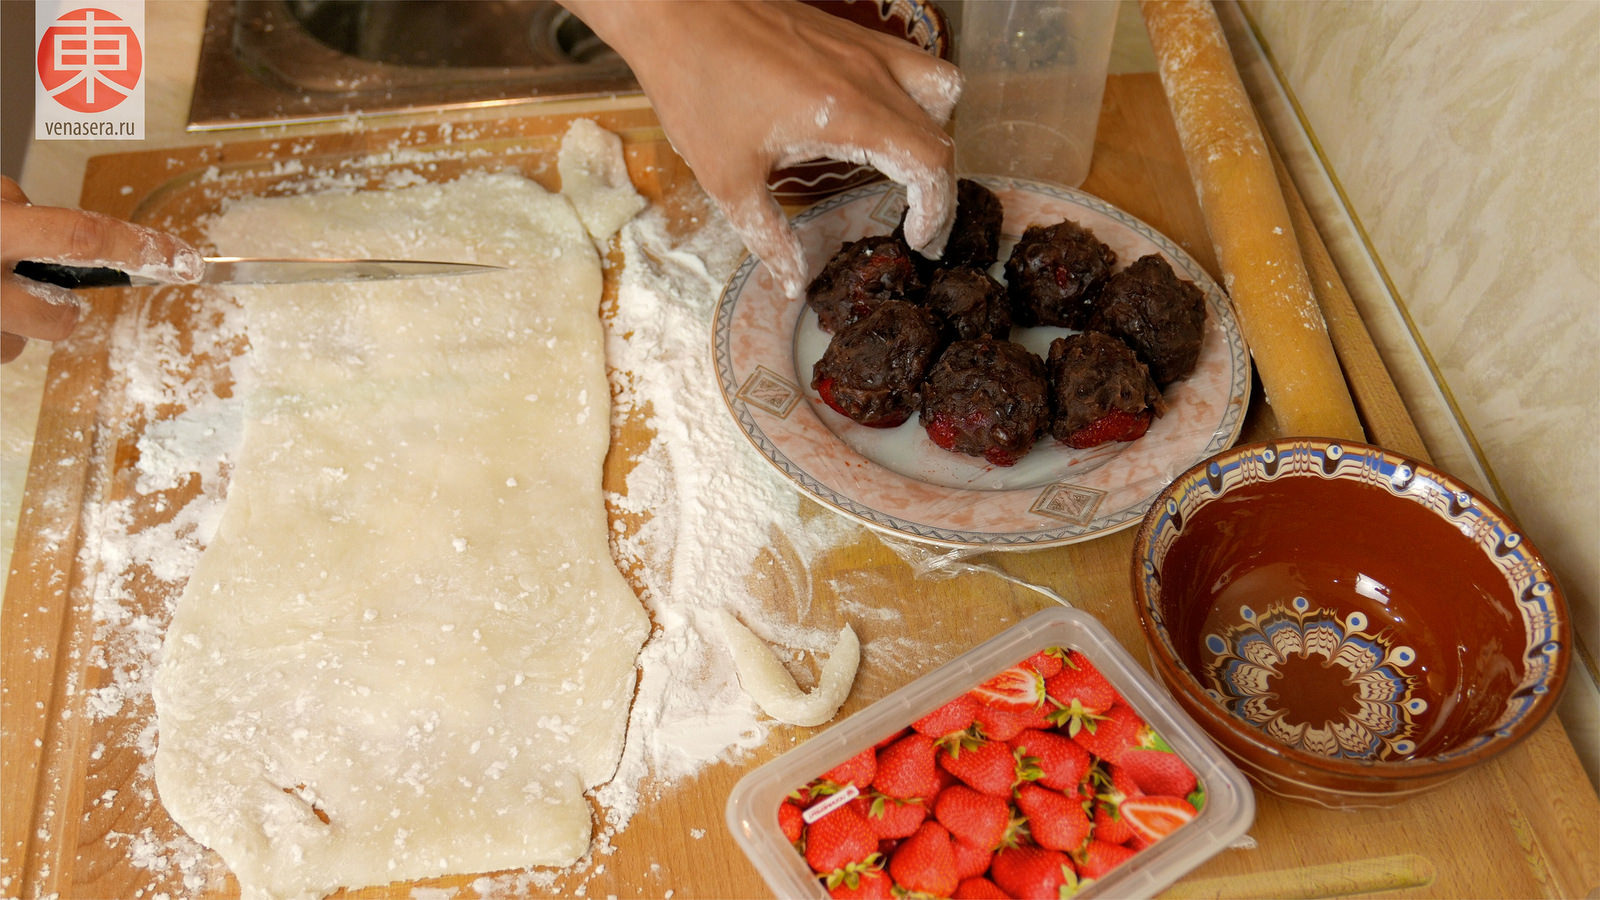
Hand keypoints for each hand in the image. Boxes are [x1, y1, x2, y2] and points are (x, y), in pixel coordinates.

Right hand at [1, 176, 202, 362]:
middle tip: (43, 294)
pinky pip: (1, 350)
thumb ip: (27, 213)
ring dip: (21, 322)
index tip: (182, 258)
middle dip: (66, 312)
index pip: (83, 239)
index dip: (138, 249)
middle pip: (62, 317)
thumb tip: (79, 231)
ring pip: (25, 340)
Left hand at [565, 0, 962, 299]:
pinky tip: (877, 122)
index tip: (916, 238)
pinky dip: (915, 97)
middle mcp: (870, 75)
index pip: (929, 162)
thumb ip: (769, 236)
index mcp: (848, 113)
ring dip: (935, 131)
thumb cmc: (697, 87)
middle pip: (942, 131)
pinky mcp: (850, 33)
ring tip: (905, 166)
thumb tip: (793, 280)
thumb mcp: (728, 178)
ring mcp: (864, 47)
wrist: (675, 11)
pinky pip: (911, 63)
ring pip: (940, 87)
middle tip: (917, 219)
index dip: (936, 208)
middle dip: (939, 184)